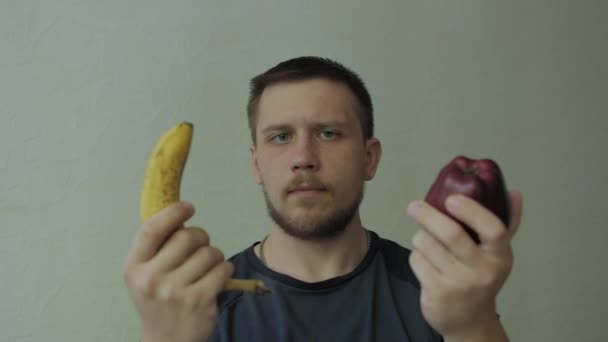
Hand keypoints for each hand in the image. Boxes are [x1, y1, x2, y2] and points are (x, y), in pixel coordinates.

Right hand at [122, 202, 233, 341]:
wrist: (166, 340)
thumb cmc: (158, 300)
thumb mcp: (144, 274)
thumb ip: (156, 246)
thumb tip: (177, 210)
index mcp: (133, 268)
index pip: (151, 229)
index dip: (172, 213)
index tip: (188, 207)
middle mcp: (151, 279)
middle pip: (187, 237)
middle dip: (201, 237)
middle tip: (200, 247)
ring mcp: (175, 291)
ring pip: (209, 252)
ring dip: (214, 256)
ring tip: (206, 269)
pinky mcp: (199, 300)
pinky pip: (222, 268)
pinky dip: (224, 270)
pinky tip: (215, 279)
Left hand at [406, 190, 522, 339]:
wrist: (469, 321)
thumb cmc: (481, 277)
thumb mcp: (496, 254)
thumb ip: (506, 223)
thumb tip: (515, 192)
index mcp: (500, 256)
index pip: (494, 230)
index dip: (472, 211)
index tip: (451, 198)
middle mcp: (483, 271)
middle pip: (453, 235)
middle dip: (428, 215)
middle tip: (414, 205)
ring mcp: (459, 284)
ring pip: (428, 245)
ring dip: (420, 237)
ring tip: (424, 239)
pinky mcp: (437, 293)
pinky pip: (418, 261)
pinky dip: (416, 255)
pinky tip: (425, 261)